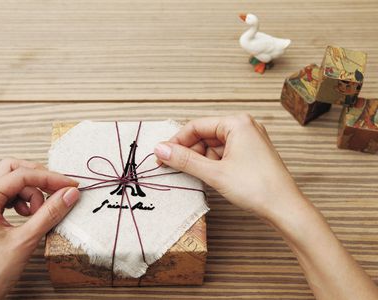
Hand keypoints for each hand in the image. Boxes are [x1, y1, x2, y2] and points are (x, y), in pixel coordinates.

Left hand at [0, 158, 79, 299]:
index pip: (21, 175)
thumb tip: (70, 194)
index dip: (50, 178)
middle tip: (58, 191)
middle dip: (38, 179)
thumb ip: (50, 213)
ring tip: (38, 213)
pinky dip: (24, 201)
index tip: (70, 186)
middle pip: (13, 170)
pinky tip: (29, 215)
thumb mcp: (24, 241)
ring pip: (12, 182)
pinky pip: (8, 195)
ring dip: (31, 192)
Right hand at [155, 114, 377, 299]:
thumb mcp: (214, 173)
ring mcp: (249, 140)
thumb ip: (185, 160)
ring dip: (200, 160)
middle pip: (205, 135)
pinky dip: (213, 164)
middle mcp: (244, 126)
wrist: (285, 208)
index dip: (177, 141)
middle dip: (189, 152)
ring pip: (214, 146)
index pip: (197, 126)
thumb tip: (159, 149)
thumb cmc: (255, 187)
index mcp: (237, 122)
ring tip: (193, 176)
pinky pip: (224, 154)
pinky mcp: (251, 154)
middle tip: (172, 168)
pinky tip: (208, 177)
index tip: (161, 156)